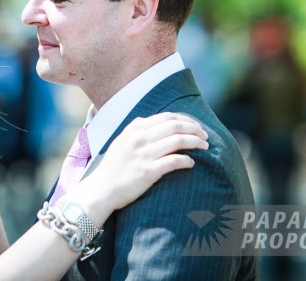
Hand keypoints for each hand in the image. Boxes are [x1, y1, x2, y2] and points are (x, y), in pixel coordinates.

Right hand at [68, 113, 207, 222]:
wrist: (101, 189)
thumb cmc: (112, 167)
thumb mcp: (120, 141)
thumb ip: (135, 129)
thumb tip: (150, 121)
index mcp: (135, 129)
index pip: (168, 117)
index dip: (186, 120)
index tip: (196, 126)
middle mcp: (140, 138)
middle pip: (176, 126)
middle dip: (195, 129)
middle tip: (205, 136)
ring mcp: (144, 154)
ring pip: (178, 141)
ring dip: (196, 142)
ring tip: (205, 147)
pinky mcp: (148, 172)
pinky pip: (174, 161)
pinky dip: (187, 160)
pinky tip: (192, 163)